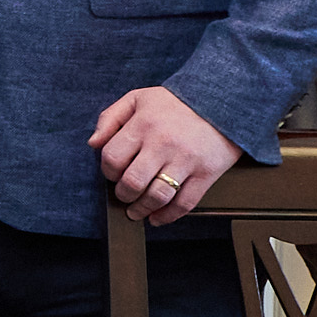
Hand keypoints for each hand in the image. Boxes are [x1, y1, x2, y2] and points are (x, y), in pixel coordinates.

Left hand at [92, 87, 239, 225]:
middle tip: (125, 195)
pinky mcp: (206, 173)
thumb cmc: (176, 102)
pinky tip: (157, 218)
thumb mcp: (139, 98)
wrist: (223, 102)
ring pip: (157, 197)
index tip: (113, 173)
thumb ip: (110, 118)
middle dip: (123, 195)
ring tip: (137, 211)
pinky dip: (167, 217)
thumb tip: (93, 143)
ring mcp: (186, 160)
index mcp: (144, 124)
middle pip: (132, 182)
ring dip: (141, 209)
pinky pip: (184, 204)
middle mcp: (163, 143)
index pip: (112, 158)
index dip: (108, 171)